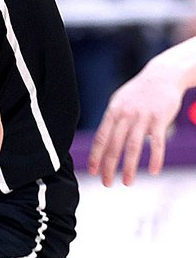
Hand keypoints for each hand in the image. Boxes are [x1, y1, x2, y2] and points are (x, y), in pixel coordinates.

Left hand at [87, 68, 182, 185]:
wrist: (163, 74)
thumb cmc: (139, 91)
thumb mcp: (119, 101)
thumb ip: (111, 120)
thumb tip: (101, 143)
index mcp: (113, 111)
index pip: (101, 138)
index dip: (95, 156)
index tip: (93, 172)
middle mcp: (126, 115)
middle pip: (114, 146)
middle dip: (109, 167)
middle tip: (107, 183)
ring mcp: (143, 117)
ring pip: (133, 147)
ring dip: (129, 167)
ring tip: (127, 182)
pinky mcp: (160, 119)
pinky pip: (157, 142)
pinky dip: (155, 158)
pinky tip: (154, 171)